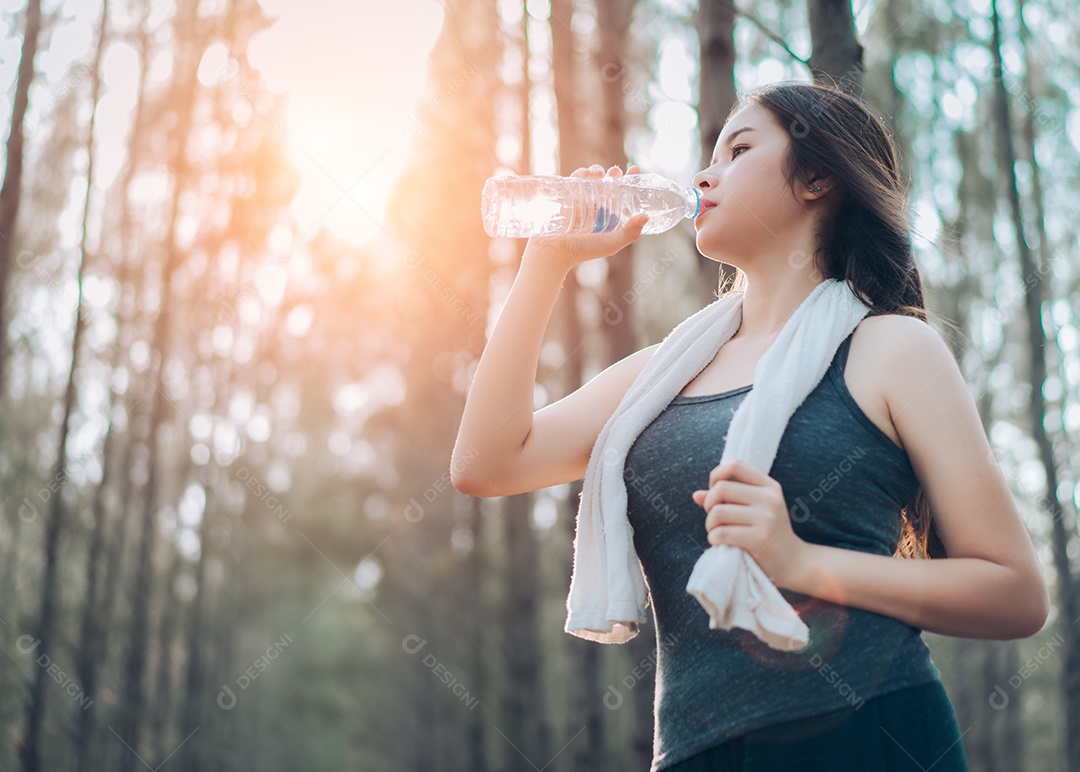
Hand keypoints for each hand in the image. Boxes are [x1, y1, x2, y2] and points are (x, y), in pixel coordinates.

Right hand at [522, 164, 649, 273]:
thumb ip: (630, 233)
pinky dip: (580, 174)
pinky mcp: (566, 198)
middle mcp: (595, 207)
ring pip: (591, 179)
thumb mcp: (611, 243)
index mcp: (608, 216)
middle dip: (612, 173)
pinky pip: (574, 180)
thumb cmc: (584, 250)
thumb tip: (646, 216)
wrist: (554, 251)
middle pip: (607, 183)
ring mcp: (580, 201)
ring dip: (596, 170)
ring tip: (598, 173)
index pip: (622, 194)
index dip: (629, 181)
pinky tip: (585, 173)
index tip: (634, 170)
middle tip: (615, 171)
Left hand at [692, 459, 807, 587]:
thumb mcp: (754, 509)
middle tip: (714, 518)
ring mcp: (766, 518)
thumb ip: (727, 498)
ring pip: (718, 512)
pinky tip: (720, 542)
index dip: (716, 475)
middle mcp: (770, 498)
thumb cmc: (768, 533)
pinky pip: (721, 533)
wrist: (793, 562)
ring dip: (710, 524)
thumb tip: (696, 495)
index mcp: (769, 486)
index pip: (735, 465)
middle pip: (721, 489)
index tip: (716, 493)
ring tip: (716, 531)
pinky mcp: (760, 539)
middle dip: (709, 504)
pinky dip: (713, 538)